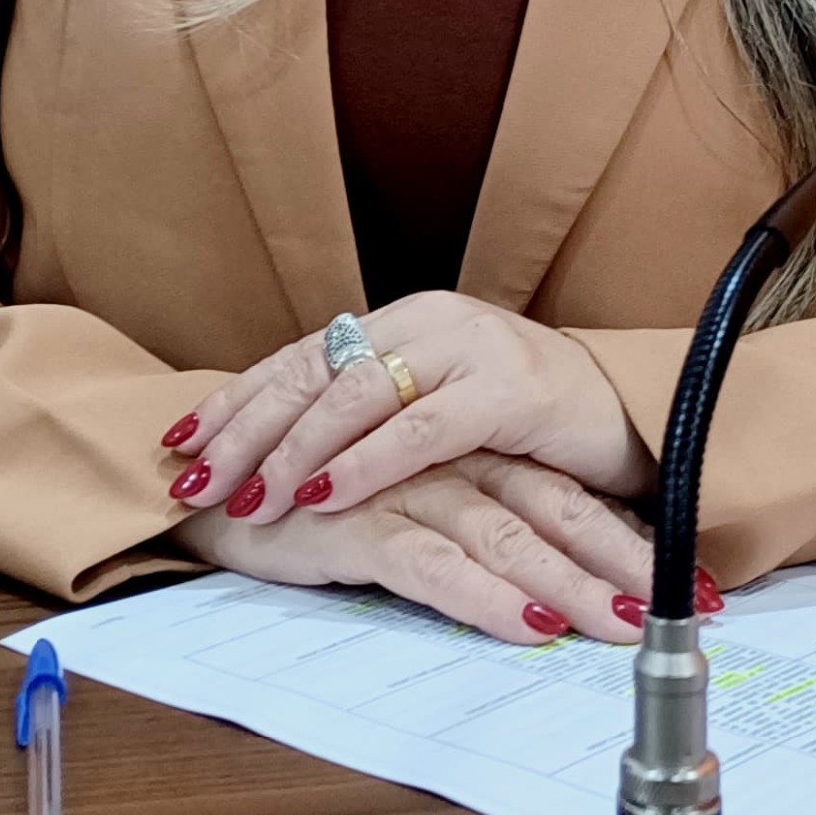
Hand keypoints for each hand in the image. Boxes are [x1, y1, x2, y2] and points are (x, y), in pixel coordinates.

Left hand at [168, 294, 655, 535]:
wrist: (636, 415)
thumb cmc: (529, 429)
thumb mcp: (440, 415)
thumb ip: (375, 421)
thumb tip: (281, 454)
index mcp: (402, 323)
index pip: (301, 357)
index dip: (238, 398)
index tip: (179, 442)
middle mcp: (428, 322)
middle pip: (315, 371)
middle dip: (247, 427)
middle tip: (196, 477)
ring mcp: (470, 349)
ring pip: (358, 392)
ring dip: (296, 448)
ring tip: (250, 493)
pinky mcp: (509, 391)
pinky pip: (422, 428)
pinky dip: (367, 462)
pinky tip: (324, 492)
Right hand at [175, 452, 654, 645]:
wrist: (213, 488)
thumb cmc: (315, 504)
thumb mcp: (408, 513)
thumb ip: (471, 535)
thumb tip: (550, 590)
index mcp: (467, 450)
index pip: (563, 494)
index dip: (627, 537)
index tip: (690, 585)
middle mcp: (448, 459)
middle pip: (552, 510)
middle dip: (619, 564)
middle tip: (682, 610)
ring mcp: (405, 486)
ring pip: (506, 537)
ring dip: (570, 585)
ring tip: (619, 627)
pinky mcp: (360, 521)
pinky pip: (436, 564)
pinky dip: (486, 597)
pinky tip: (527, 626)